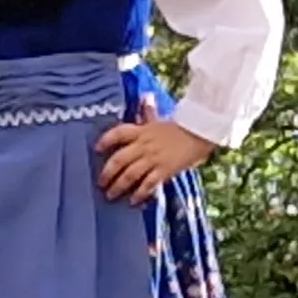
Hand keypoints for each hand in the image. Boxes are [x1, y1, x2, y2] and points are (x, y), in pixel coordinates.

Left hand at [95, 100, 215, 201]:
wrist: (201, 133)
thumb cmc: (180, 127)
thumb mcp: (161, 118)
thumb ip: (149, 111)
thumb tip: (146, 96)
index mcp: (141, 130)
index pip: (118, 133)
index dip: (105, 140)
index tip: (96, 149)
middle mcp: (143, 145)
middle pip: (119, 160)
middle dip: (107, 173)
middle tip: (100, 183)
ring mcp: (153, 158)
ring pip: (130, 174)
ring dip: (118, 186)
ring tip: (111, 195)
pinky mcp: (164, 170)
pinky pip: (148, 184)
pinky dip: (139, 193)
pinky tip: (133, 201)